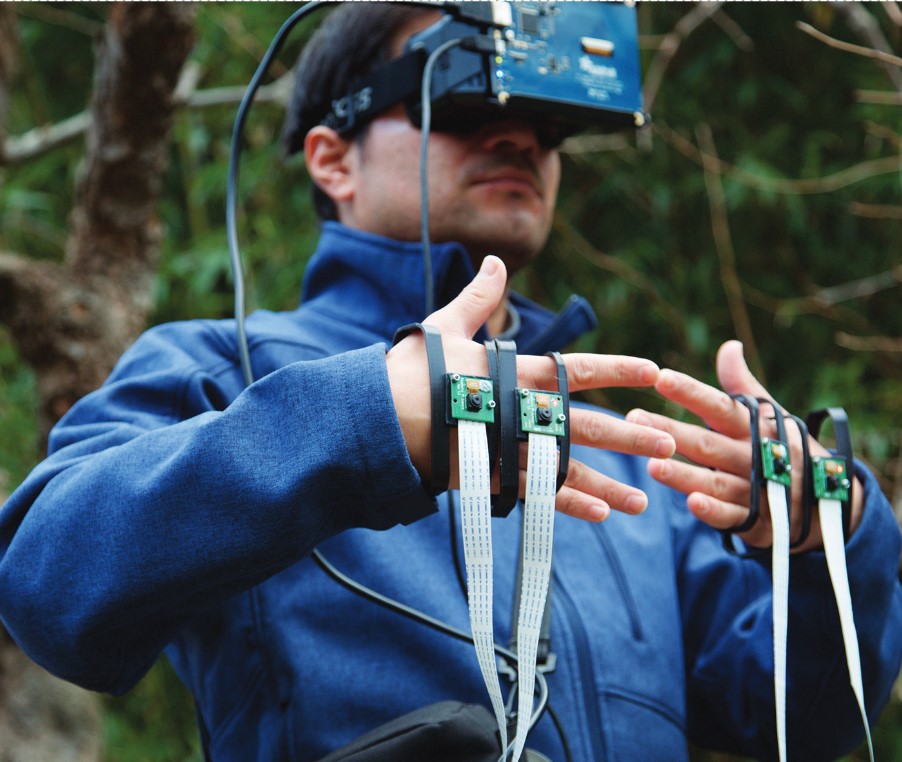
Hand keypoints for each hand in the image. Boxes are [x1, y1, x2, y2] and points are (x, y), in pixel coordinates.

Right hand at [387, 255, 675, 522]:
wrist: (377, 419)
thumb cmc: (409, 370)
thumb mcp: (444, 326)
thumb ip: (478, 298)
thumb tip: (496, 260)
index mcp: (514, 372)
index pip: (578, 369)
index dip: (618, 370)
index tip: (654, 371)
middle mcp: (520, 411)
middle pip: (584, 424)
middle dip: (629, 434)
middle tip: (670, 442)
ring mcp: (507, 448)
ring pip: (568, 468)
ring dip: (609, 482)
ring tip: (643, 500)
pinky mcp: (490, 477)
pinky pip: (536, 495)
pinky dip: (567, 504)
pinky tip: (600, 514)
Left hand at [626, 340, 862, 551]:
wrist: (830, 500)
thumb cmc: (784, 447)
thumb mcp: (769, 415)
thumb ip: (741, 385)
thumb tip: (730, 346)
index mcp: (753, 427)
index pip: (720, 406)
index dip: (692, 393)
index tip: (661, 377)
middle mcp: (753, 456)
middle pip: (707, 444)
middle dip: (671, 431)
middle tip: (634, 417)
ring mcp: (755, 489)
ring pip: (714, 481)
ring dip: (683, 474)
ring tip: (651, 464)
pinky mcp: (756, 521)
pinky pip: (733, 517)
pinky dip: (714, 510)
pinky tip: (691, 503)